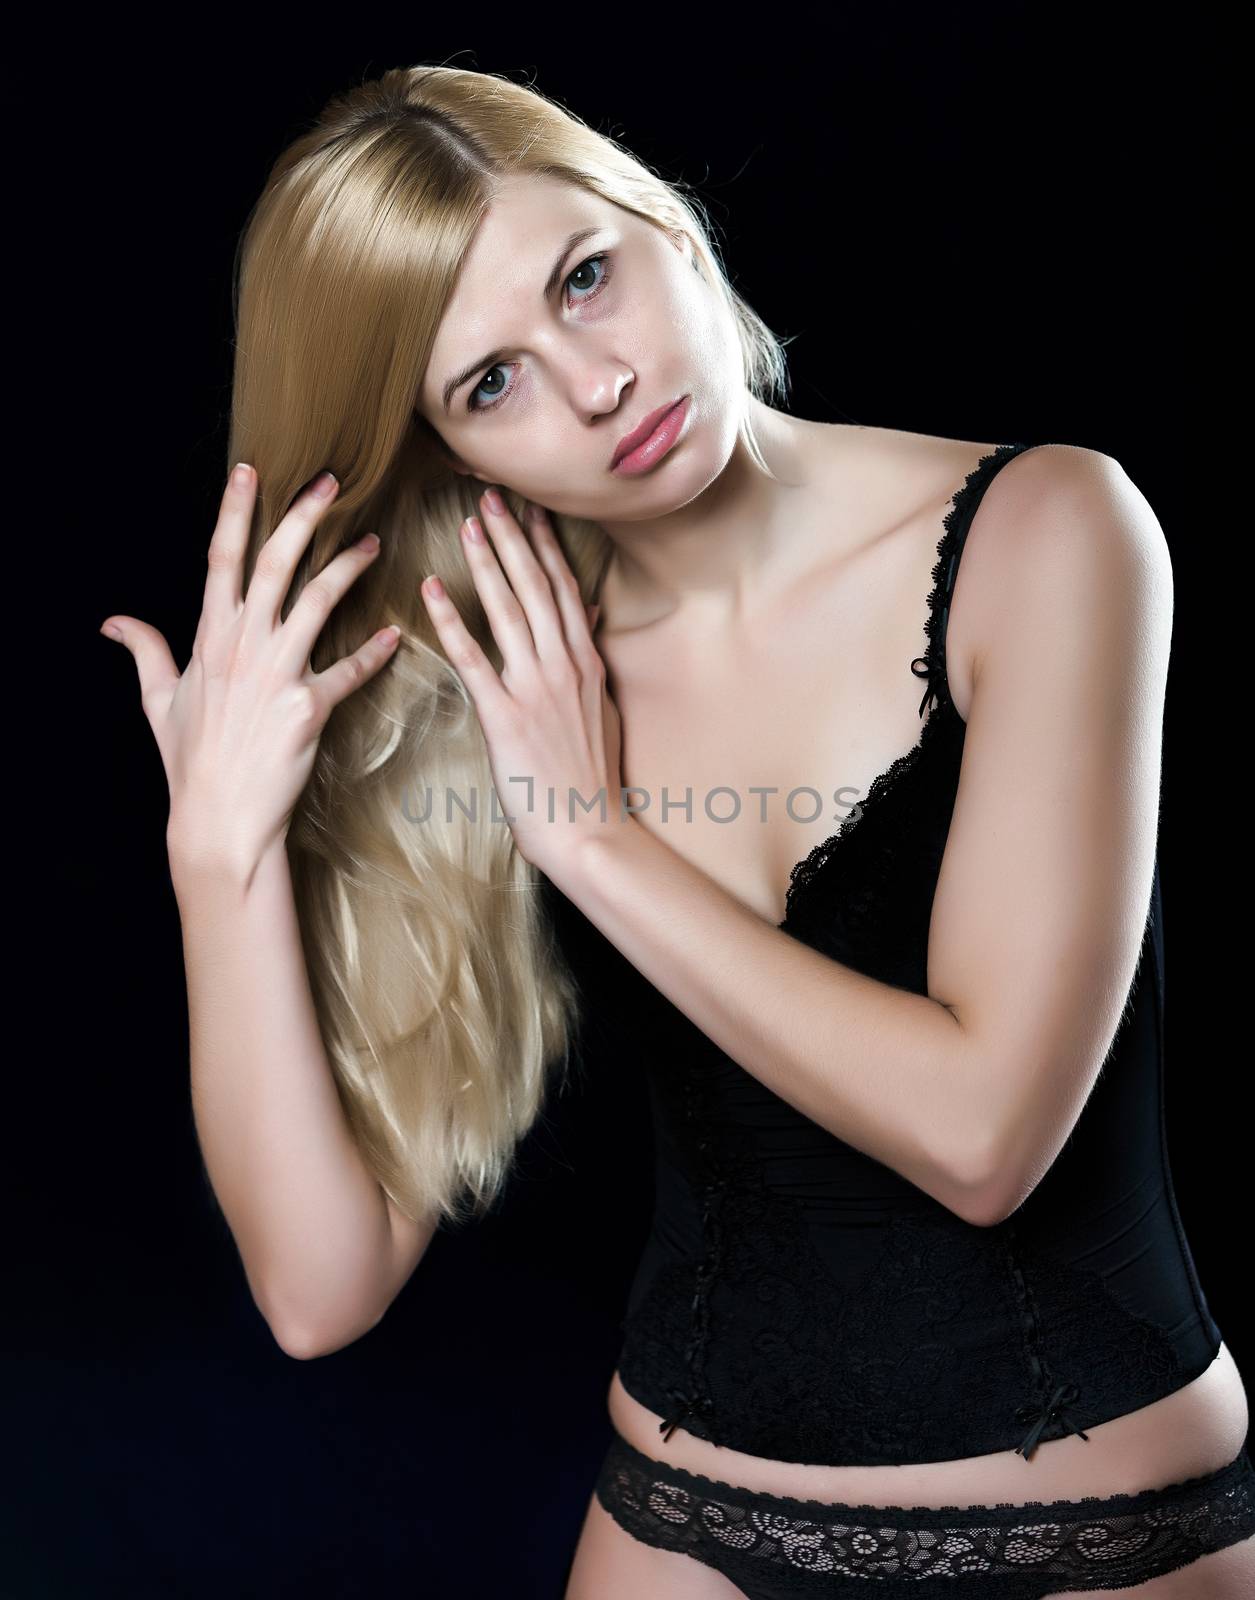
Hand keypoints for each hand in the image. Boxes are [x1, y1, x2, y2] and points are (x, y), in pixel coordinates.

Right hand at [101, 464, 400, 880]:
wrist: (219, 818)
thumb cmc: (191, 761)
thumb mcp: (157, 701)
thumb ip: (144, 652)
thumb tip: (114, 621)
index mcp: (208, 637)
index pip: (222, 558)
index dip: (235, 511)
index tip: (250, 470)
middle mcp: (242, 645)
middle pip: (276, 563)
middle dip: (304, 516)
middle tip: (333, 483)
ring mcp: (276, 673)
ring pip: (318, 601)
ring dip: (349, 567)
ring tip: (374, 544)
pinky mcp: (308, 707)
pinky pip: (349, 671)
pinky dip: (374, 654)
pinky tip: (394, 636)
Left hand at [420, 487, 625, 882]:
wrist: (589, 830)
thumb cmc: (591, 778)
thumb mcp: (604, 710)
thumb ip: (592, 659)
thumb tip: (588, 617)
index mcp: (588, 662)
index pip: (563, 590)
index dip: (545, 546)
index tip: (529, 509)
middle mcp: (565, 665)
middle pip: (536, 587)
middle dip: (512, 538)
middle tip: (489, 497)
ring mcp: (537, 689)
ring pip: (508, 611)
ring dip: (485, 563)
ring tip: (465, 525)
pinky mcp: (506, 716)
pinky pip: (473, 658)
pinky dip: (451, 620)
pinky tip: (431, 590)